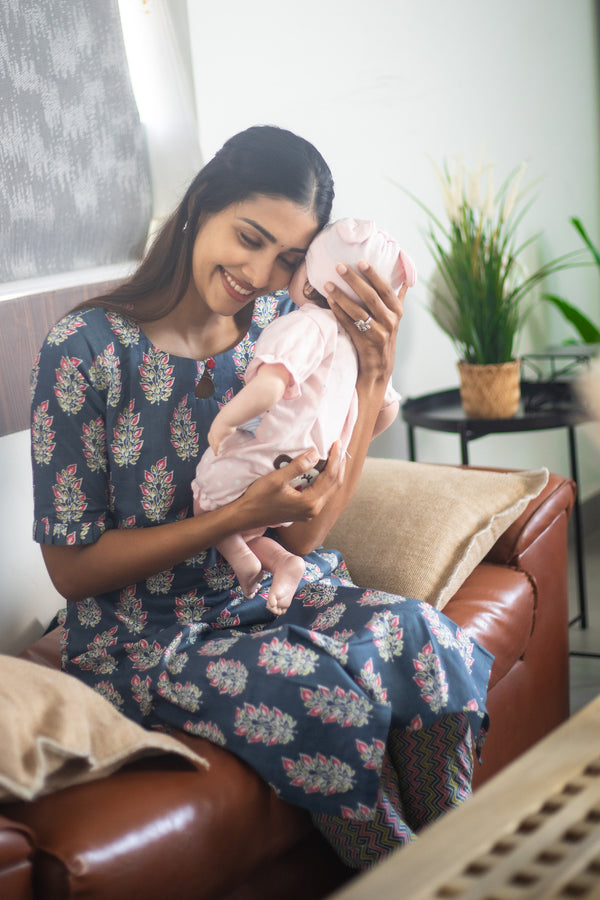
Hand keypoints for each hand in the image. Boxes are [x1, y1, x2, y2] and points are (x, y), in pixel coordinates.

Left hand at [208, 419, 234, 454]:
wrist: (229, 417)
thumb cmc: (230, 415)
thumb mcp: (228, 417)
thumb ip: (229, 419)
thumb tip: (235, 417)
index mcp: (215, 424)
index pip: (211, 432)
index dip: (211, 437)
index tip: (212, 440)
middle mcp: (213, 430)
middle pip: (210, 438)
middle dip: (211, 443)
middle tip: (213, 447)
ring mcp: (215, 434)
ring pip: (213, 443)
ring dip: (213, 448)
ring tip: (215, 453)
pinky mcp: (218, 439)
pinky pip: (216, 446)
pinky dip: (216, 451)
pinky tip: (217, 454)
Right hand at [238, 442, 345, 529]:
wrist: (245, 516)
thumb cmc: (258, 498)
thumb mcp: (276, 479)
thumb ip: (297, 467)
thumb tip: (315, 454)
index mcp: (309, 502)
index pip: (330, 477)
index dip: (335, 459)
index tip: (337, 443)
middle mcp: (313, 510)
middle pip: (335, 485)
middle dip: (339, 465)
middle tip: (340, 447)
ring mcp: (309, 513)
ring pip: (330, 491)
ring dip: (334, 473)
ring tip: (335, 456)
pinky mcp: (304, 513)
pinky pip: (322, 495)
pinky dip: (326, 481)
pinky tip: (323, 471)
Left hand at [325, 261, 407, 383]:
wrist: (379, 367)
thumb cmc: (385, 337)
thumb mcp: (395, 318)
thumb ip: (398, 298)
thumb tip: (405, 278)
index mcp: (397, 311)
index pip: (385, 288)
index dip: (373, 274)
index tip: (361, 261)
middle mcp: (390, 321)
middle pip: (370, 296)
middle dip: (354, 280)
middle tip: (339, 266)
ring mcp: (378, 333)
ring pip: (357, 310)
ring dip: (341, 296)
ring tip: (328, 284)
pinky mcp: (365, 343)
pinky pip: (349, 324)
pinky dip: (338, 312)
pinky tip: (329, 302)